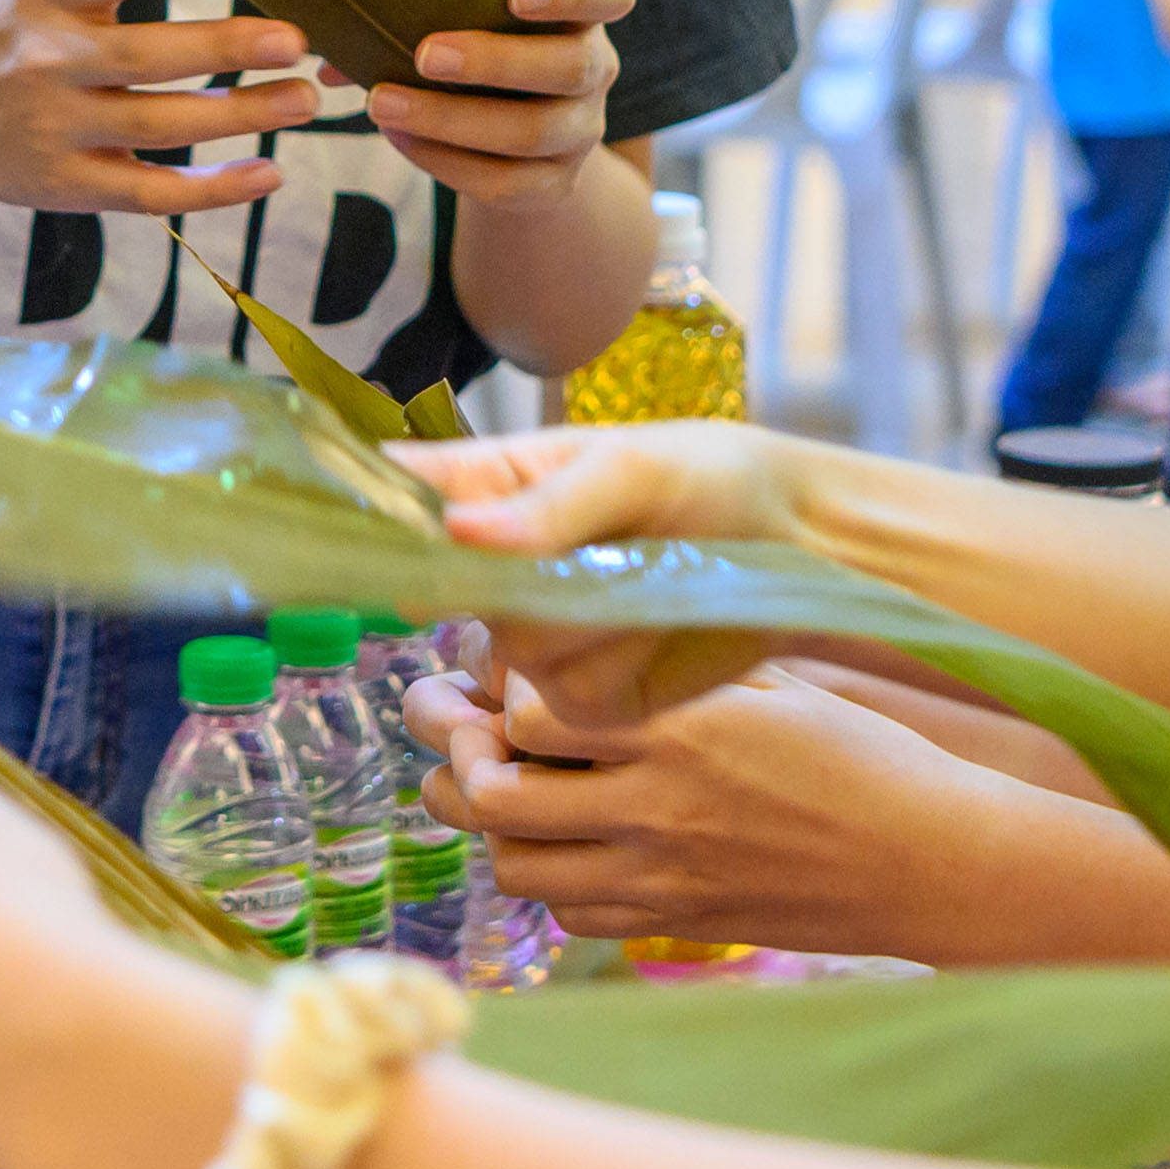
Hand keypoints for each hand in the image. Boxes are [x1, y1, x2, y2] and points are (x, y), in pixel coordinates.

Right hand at [0, 0, 325, 222]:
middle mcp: (46, 64)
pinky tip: (270, 172)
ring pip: (159, 125)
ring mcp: (58, 132)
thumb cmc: (16, 30)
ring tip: (306, 98)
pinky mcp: (73, 187)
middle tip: (296, 38)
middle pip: (142, 59)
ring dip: (240, 115)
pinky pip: (151, 194)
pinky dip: (214, 189)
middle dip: (224, 47)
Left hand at [365, 0, 634, 207]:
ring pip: (533, 131)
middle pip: (569, 65)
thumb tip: (324, 49)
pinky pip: (506, 182)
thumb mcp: (461, 20)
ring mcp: (583, 132)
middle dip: (495, 61)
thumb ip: (410, 15)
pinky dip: (446, 162)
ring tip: (383, 103)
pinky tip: (399, 138)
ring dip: (453, 118)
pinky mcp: (555, 185)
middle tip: (425, 54)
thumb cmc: (476, 51)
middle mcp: (596, 70)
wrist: (511, 140)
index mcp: (583, 14)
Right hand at [400, 420, 825, 723]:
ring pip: (515, 653)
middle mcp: (497, 570)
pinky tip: (661, 627)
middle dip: (520, 581)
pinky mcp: (587, 698)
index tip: (385, 532)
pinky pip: (571, 700)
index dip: (372, 521)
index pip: (395, 498)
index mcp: (487, 488)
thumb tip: (461, 534)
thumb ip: (550, 506)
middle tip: (593, 548)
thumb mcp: (632, 468)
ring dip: (589, 622)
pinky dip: (622, 668)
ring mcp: (537, 641)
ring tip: (651, 577)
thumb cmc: (708, 479)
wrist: (796, 546)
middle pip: (447, 594)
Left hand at [410, 660, 1169, 964]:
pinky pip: (571, 916)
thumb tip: (574, 632)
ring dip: (491, 824)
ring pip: (518, 864)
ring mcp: (661, 875)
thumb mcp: (764, 675)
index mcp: (677, 724)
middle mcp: (656, 804)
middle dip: (449, 757)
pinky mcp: (675, 925)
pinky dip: (547, 882)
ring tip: (486, 787)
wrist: (928, 856)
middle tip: (438, 722)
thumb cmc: (855, 750)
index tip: (480, 666)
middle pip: (494, 795)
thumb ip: (667, 659)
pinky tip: (559, 843)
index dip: (490, 688)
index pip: (530, 707)